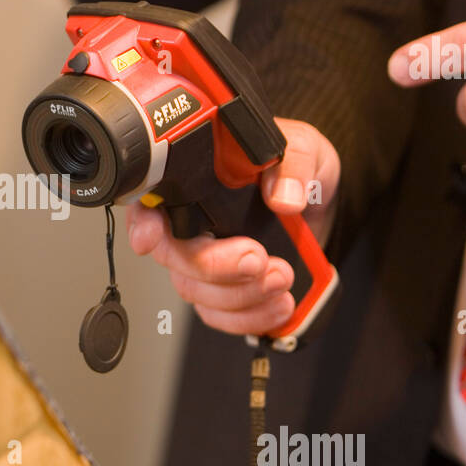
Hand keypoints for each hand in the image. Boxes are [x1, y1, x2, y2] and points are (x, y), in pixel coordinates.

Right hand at [126, 118, 339, 335]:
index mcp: (198, 184)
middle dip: (213, 266)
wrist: (322, 206)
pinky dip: (251, 318)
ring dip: (240, 295)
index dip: (144, 224)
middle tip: (256, 258)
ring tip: (284, 277)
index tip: (150, 238)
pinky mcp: (230, 292)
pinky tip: (280, 304)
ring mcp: (209, 263)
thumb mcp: (304, 148)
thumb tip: (284, 197)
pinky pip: (222, 317)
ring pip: (198, 293)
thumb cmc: (298, 170)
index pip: (152, 204)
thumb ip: (294, 162)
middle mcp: (194, 227)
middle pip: (175, 258)